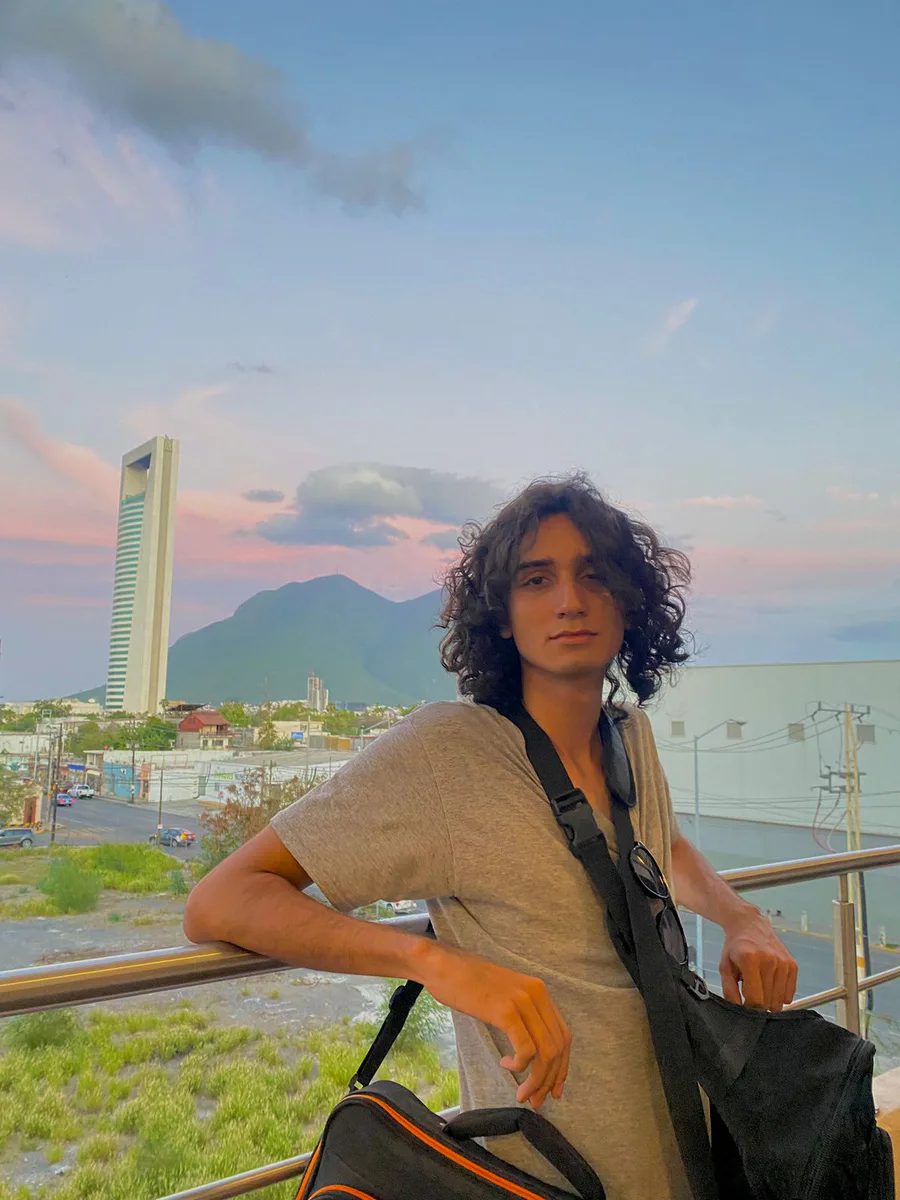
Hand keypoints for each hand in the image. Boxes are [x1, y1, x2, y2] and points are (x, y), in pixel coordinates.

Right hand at [420, 942, 570, 1110]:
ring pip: (545, 1053)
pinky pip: (526, 1049)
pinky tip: (506, 1065)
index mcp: (539, 991)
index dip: (562, 1067)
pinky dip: (521, 1066)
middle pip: (558, 1048)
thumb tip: (532, 1051)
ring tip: (522, 1093)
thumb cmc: (467, 982)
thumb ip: (522, 1015)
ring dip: (536, 1080)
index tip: (554, 1089)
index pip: (564, 1036)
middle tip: (536, 1100)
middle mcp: (537, 995)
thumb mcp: (504, 995)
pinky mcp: (505, 1011)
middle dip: (550, 1080)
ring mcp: (523, 1002)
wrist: (442, 964)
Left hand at [719, 909, 797, 1011]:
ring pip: (780, 1000)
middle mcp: (770, 960)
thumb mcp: (724, 966)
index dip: (749, 1007)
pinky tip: (770, 985)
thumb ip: (729, 990)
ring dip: (769, 999)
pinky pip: (790, 993)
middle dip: (759, 1004)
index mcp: (750, 960)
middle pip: (769, 1002)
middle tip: (751, 992)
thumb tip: (738, 1009)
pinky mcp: (792, 965)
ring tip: (760, 985)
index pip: (755, 999)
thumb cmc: (736, 945)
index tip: (745, 1003)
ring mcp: (783, 963)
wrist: (749, 924)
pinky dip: (780, 995)